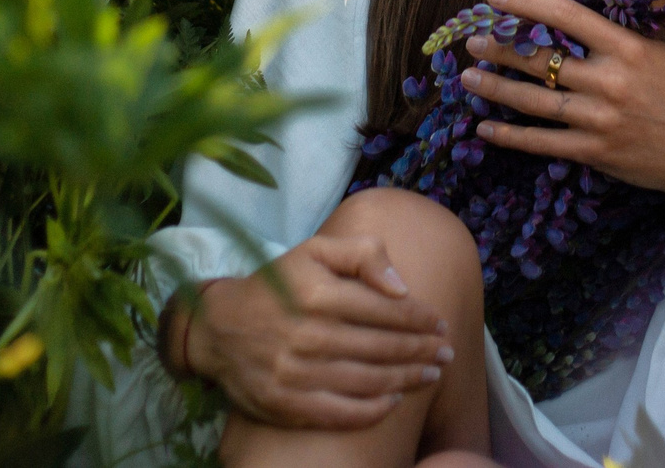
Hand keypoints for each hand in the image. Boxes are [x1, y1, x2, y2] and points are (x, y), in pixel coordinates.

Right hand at [165, 233, 454, 428]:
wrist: (217, 328)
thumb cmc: (276, 285)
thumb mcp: (314, 251)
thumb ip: (362, 254)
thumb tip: (401, 286)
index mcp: (318, 293)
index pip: (385, 309)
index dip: (420, 319)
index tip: (441, 324)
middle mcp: (308, 334)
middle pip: (382, 347)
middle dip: (421, 350)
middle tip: (447, 353)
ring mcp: (296, 374)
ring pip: (367, 381)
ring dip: (407, 380)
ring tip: (432, 375)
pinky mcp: (285, 404)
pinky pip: (339, 413)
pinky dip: (372, 411)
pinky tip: (394, 403)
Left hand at [463, 0, 664, 272]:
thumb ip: (642, 23)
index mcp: (628, 49)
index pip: (567, 16)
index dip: (527, 3)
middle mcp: (608, 82)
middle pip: (540, 60)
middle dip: (500, 48)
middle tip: (472, 39)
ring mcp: (598, 120)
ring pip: (533, 101)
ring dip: (495, 87)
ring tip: (467, 76)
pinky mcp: (593, 151)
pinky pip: (542, 142)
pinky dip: (510, 136)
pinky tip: (485, 128)